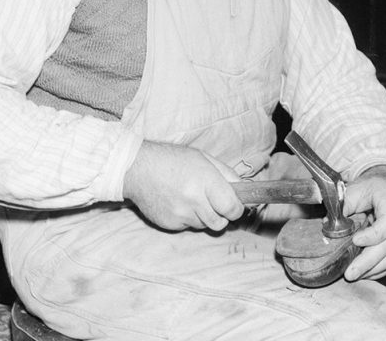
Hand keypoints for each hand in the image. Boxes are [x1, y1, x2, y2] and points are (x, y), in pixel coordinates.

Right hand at [122, 141, 245, 231]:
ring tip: (192, 198)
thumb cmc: (173, 159)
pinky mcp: (169, 224)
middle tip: (215, 202)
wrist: (138, 168)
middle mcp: (194, 201)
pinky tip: (179, 203)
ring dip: (204, 216)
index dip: (237, 209)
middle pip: (221, 222)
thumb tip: (247, 189)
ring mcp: (180, 215)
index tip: (235, 204)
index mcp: (206, 181)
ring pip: (205, 226)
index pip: (232, 208)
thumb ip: (227, 174)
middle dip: (222, 215)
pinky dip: (188, 218)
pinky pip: (188, 227)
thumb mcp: (204, 159)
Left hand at [340, 165, 385, 280]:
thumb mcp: (356, 188)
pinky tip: (361, 273)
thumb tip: (327, 224)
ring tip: (353, 275)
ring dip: (372, 269)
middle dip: (368, 262)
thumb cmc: (371, 187)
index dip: (373, 235)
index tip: (355, 240)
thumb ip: (343, 205)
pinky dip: (376, 270)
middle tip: (349, 274)